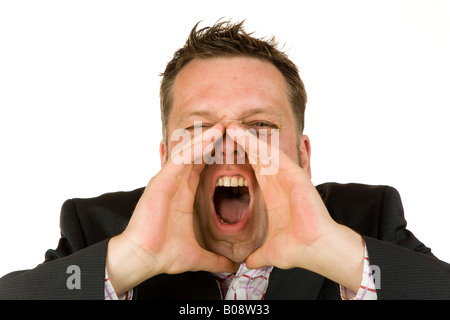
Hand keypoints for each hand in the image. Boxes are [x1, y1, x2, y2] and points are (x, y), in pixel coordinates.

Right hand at [106, 123, 234, 294]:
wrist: (144, 259)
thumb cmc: (165, 253)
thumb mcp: (198, 255)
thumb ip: (215, 259)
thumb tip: (232, 267)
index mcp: (184, 193)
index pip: (202, 167)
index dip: (216, 155)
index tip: (234, 147)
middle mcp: (176, 183)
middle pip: (197, 155)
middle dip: (213, 142)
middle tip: (231, 128)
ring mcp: (168, 180)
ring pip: (188, 152)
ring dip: (205, 139)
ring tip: (222, 127)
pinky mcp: (161, 181)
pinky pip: (179, 159)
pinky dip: (194, 148)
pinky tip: (209, 139)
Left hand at [229, 123, 364, 291]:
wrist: (316, 251)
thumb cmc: (297, 249)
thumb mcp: (269, 251)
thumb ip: (258, 254)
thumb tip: (249, 263)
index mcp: (271, 193)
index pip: (250, 170)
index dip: (237, 159)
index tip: (219, 151)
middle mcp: (278, 181)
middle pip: (255, 156)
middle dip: (239, 143)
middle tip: (222, 128)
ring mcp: (287, 177)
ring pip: (263, 152)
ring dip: (246, 138)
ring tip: (229, 125)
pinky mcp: (294, 175)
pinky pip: (273, 155)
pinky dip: (258, 145)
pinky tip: (243, 135)